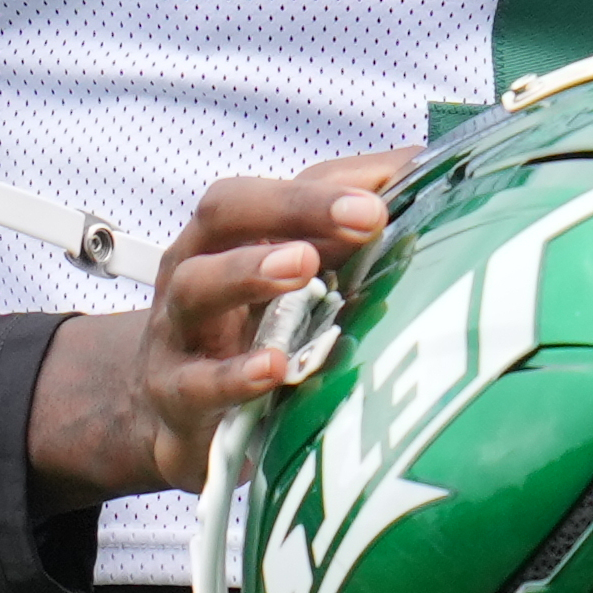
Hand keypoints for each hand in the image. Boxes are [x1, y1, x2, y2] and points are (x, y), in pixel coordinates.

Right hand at [26, 150, 408, 512]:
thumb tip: (426, 176)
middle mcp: (194, 267)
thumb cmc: (242, 330)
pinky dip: (234, 375)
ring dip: (250, 270)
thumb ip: (344, 233)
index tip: (386, 195)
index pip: (270, 190)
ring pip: (198, 288)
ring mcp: (177, 332)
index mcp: (226, 234)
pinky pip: (196, 383)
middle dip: (295, 208)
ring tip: (304, 267)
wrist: (166, 415)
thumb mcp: (286, 279)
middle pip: (226, 214)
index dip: (324, 189)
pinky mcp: (174, 398)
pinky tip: (274, 368)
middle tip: (364, 216)